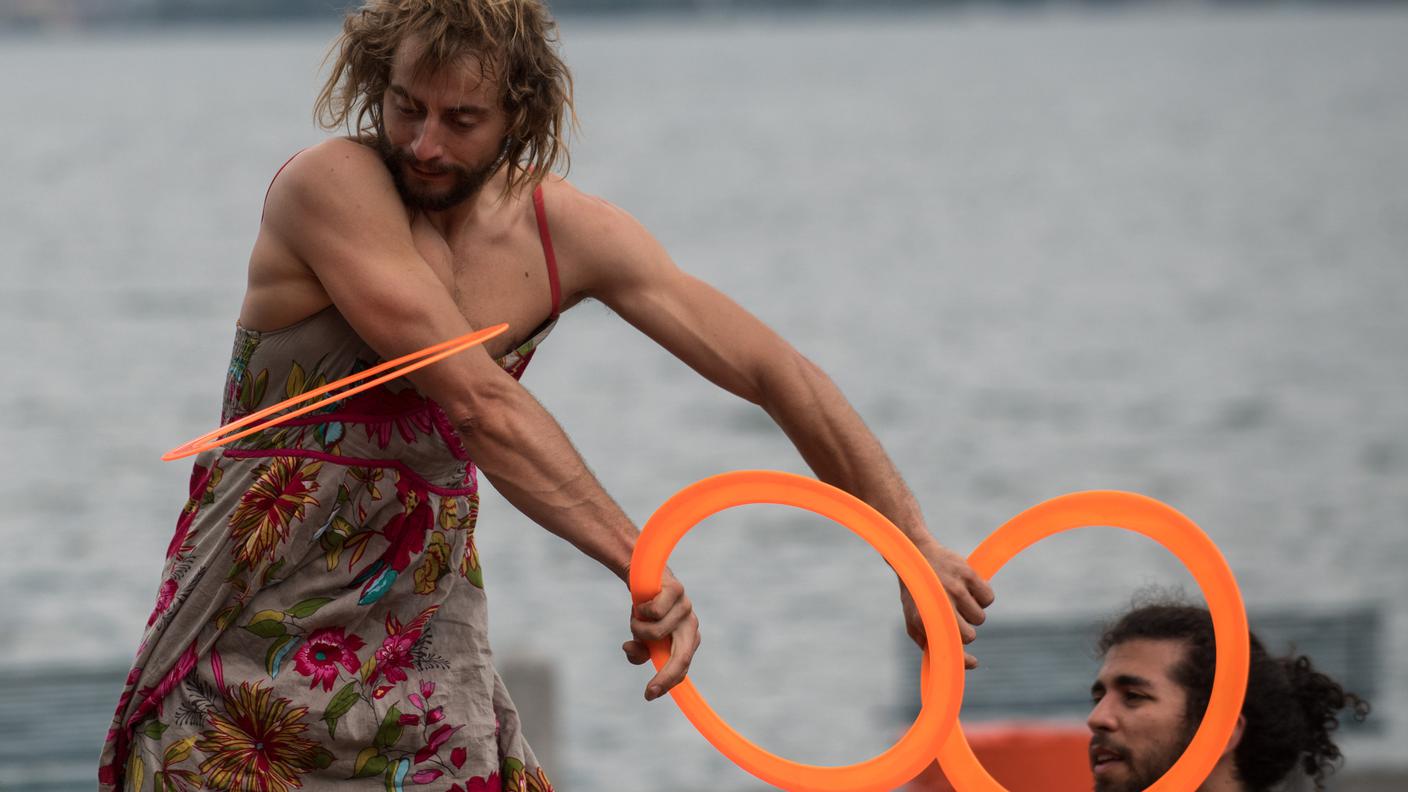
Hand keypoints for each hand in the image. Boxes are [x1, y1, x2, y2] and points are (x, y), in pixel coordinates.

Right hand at [622, 568, 700, 700]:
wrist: (644, 577)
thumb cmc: (646, 610)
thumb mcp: (640, 634)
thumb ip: (638, 650)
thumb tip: (631, 650)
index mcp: (687, 640)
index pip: (682, 666)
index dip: (667, 682)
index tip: (649, 695)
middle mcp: (690, 626)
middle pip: (682, 658)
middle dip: (666, 676)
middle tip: (649, 690)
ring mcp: (686, 608)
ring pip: (657, 632)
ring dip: (637, 628)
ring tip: (637, 616)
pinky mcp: (677, 590)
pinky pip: (654, 611)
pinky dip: (641, 610)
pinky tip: (642, 601)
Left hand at [900, 539, 993, 668]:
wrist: (915, 555)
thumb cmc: (917, 594)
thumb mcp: (914, 619)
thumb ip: (928, 643)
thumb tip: (956, 662)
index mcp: (924, 618)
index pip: (949, 647)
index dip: (963, 660)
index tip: (973, 662)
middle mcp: (940, 604)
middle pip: (970, 635)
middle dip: (966, 631)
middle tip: (956, 618)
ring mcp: (955, 588)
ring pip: (980, 617)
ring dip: (972, 612)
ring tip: (957, 600)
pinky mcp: (968, 574)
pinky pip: (988, 598)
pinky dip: (982, 597)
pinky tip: (968, 590)